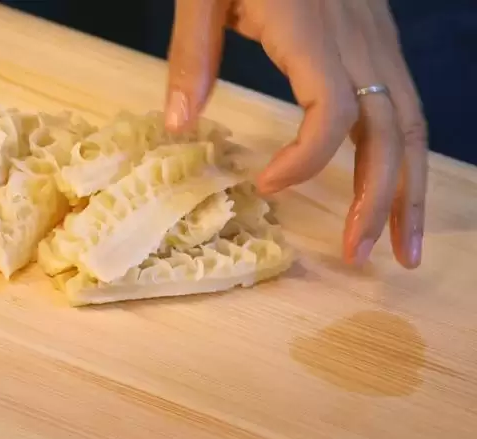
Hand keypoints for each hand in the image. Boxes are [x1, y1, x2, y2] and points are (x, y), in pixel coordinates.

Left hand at [165, 0, 427, 268]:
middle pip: (389, 130)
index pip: (332, 112)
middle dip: (382, 201)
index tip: (264, 187)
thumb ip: (192, 56)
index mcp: (312, 29)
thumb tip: (180, 127)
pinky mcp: (377, 39)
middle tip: (363, 258)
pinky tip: (393, 184)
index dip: (305, 161)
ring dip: (408, 188)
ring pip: (410, 122)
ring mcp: (377, 39)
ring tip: (399, 246)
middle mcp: (358, 39)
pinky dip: (403, 154)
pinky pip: (402, 104)